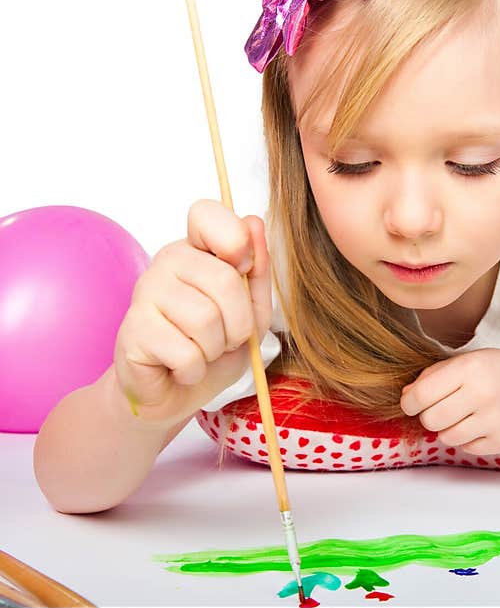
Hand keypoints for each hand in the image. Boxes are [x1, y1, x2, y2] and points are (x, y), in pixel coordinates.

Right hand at [113, 199, 273, 425]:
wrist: (173, 394)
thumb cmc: (214, 349)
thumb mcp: (252, 312)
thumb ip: (258, 271)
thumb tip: (254, 222)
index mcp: (197, 250)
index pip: (206, 213)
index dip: (235, 240)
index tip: (242, 268)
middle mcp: (166, 262)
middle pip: (225, 280)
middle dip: (239, 324)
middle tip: (224, 337)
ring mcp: (145, 293)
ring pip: (206, 320)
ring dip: (215, 349)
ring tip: (201, 352)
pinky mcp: (132, 329)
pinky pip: (186, 352)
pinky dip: (194, 369)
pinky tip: (180, 367)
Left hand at [399, 348, 499, 455]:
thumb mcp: (472, 360)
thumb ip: (436, 375)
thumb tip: (407, 397)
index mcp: (471, 368)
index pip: (420, 395)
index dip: (410, 403)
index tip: (414, 403)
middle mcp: (483, 394)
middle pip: (430, 420)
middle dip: (430, 416)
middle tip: (442, 409)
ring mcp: (495, 421)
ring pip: (447, 438)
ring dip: (449, 429)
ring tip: (466, 415)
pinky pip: (467, 448)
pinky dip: (469, 439)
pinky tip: (484, 424)